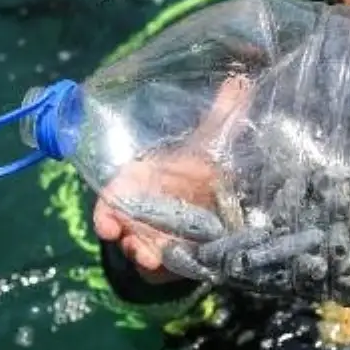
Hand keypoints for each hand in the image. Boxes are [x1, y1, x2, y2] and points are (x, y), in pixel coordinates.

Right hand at [91, 77, 252, 283]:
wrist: (213, 205)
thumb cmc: (200, 169)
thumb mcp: (212, 145)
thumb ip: (223, 117)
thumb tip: (241, 81)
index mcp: (142, 179)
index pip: (116, 192)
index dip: (108, 207)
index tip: (107, 221)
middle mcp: (141, 209)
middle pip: (122, 224)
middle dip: (123, 233)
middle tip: (129, 242)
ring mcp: (152, 235)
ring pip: (138, 246)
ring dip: (141, 253)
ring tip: (149, 257)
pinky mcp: (168, 258)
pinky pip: (160, 267)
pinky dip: (161, 268)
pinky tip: (165, 267)